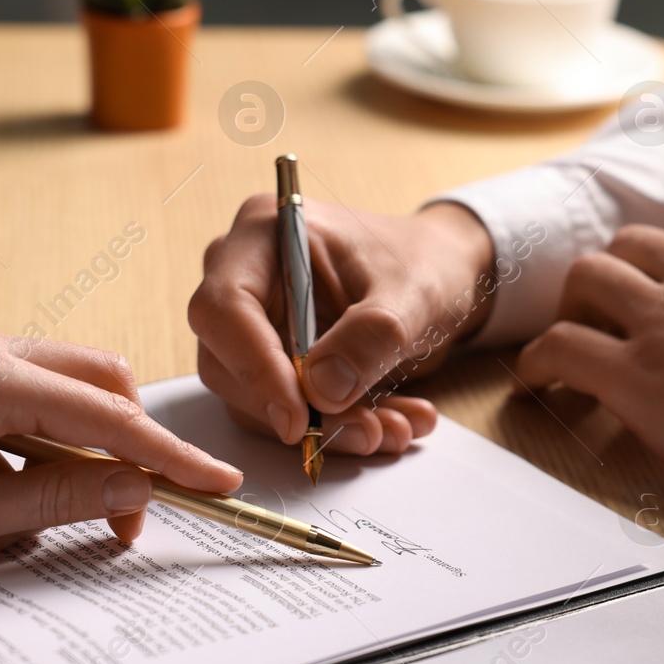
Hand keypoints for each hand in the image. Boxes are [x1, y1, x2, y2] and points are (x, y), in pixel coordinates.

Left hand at [0, 325, 243, 569]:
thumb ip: (57, 502)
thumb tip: (136, 491)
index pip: (108, 414)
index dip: (169, 456)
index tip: (220, 483)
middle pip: (97, 380)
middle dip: (127, 446)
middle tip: (127, 519)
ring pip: (61, 388)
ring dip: (77, 450)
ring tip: (50, 520)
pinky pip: (19, 398)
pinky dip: (34, 444)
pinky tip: (5, 497)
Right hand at [190, 198, 496, 454]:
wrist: (439, 276)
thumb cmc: (423, 263)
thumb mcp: (414, 294)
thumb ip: (373, 335)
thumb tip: (320, 391)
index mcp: (264, 233)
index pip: (224, 308)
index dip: (255, 368)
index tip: (300, 416)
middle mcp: (245, 275)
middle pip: (228, 362)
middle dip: (299, 410)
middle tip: (370, 430)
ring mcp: (253, 320)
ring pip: (254, 398)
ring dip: (324, 428)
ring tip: (395, 427)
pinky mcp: (271, 359)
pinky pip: (282, 409)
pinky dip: (335, 427)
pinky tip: (391, 422)